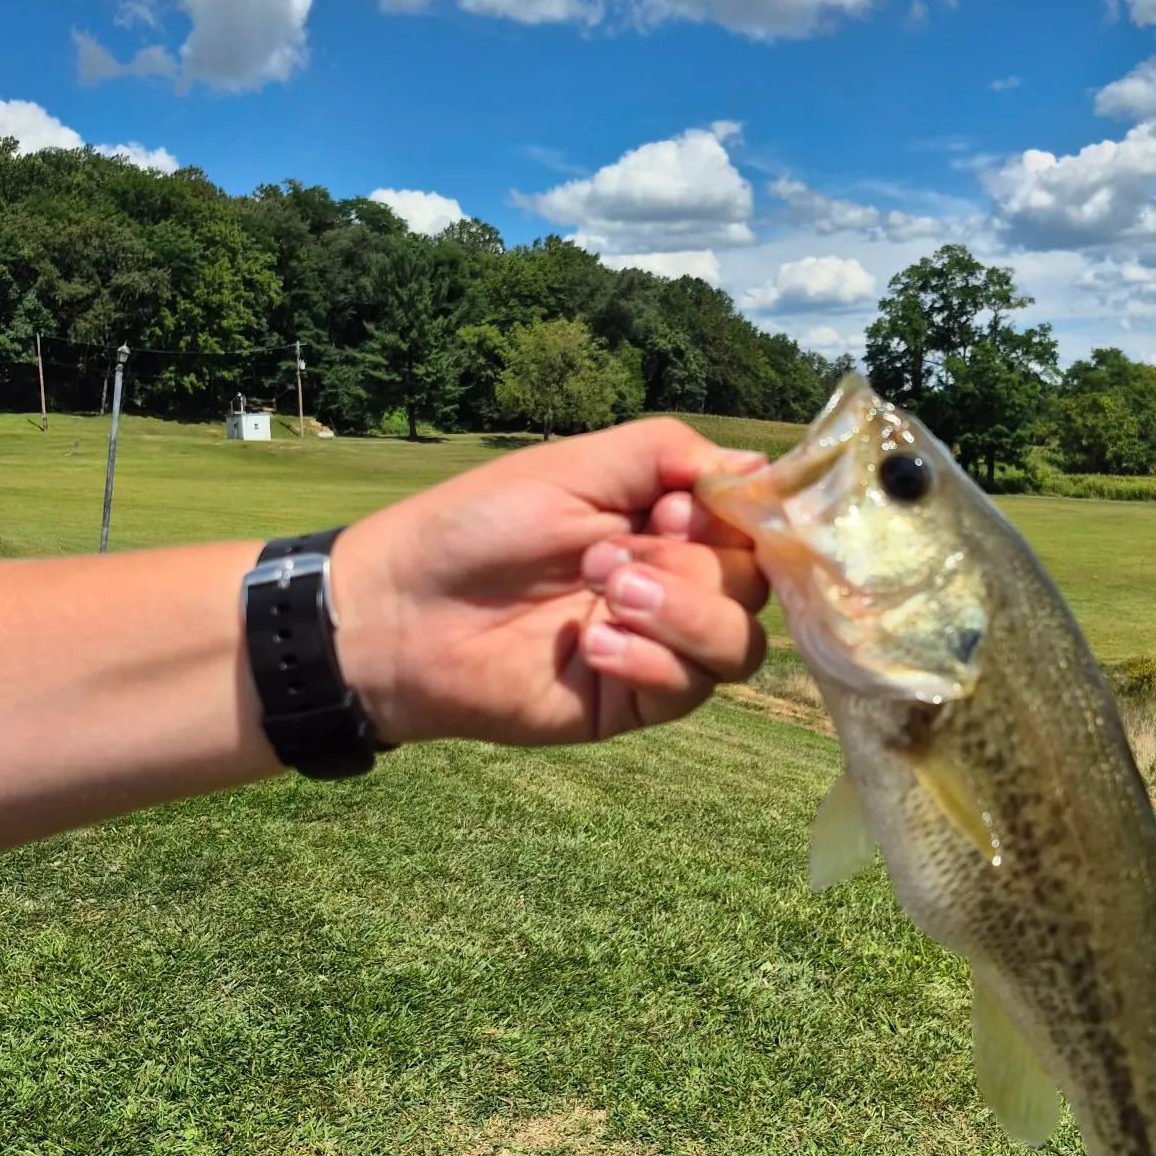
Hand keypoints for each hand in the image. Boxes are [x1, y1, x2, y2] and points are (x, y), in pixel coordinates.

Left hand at [327, 420, 770, 744]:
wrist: (397, 613)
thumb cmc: (476, 526)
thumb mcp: (574, 466)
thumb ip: (668, 455)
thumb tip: (758, 465)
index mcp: (663, 521)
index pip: (752, 524)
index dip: (737, 519)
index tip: (672, 511)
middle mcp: (674, 582)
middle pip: (754, 585)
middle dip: (692, 567)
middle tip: (604, 559)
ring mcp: (656, 645)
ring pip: (740, 644)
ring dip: (684, 615)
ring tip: (605, 596)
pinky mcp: (631, 701)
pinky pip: (689, 690)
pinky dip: (652, 662)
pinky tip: (591, 647)